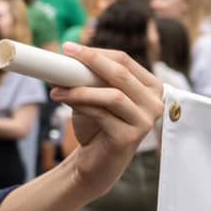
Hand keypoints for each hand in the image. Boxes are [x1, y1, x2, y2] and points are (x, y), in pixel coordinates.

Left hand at [53, 45, 162, 190]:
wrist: (95, 164)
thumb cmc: (96, 127)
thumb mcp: (95, 98)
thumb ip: (89, 79)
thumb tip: (64, 57)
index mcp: (150, 87)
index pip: (125, 61)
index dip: (97, 52)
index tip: (69, 47)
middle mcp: (155, 103)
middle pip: (121, 74)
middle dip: (90, 61)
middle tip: (64, 55)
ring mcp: (145, 121)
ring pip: (112, 96)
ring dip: (80, 89)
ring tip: (55, 89)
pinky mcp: (130, 138)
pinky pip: (102, 115)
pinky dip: (80, 105)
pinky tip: (62, 100)